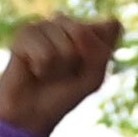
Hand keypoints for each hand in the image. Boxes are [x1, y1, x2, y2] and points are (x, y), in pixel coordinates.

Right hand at [0, 14, 121, 136]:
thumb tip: (79, 30)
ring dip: (58, 66)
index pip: (112, 27)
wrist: (33, 113)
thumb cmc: (64, 94)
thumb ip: (99, 51)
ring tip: (47, 72)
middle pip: (82, 31)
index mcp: (90, 30)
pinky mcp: (25, 33)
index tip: (90, 69)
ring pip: (63, 44)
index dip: (102, 53)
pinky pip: (44, 52)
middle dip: (76, 59)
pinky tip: (33, 69)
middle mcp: (67, 23)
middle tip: (65, 72)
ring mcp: (45, 26)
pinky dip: (42, 68)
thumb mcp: (94, 77)